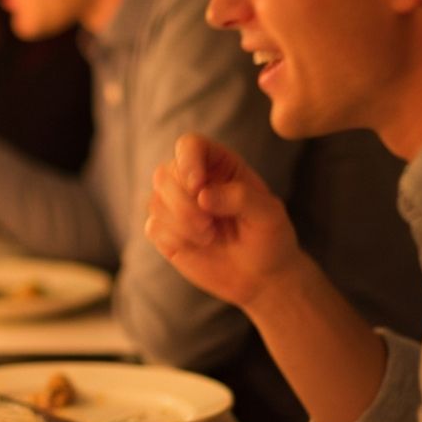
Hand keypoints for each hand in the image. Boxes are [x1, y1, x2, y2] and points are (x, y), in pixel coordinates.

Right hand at [146, 134, 299, 309]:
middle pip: (165, 173)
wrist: (260, 276)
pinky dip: (174, 238)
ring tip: (209, 237)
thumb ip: (241, 197)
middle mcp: (191, 180)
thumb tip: (202, 195)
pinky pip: (153, 227)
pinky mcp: (164, 231)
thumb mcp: (269, 214)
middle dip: (183, 203)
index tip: (198, 187)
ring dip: (181, 223)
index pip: (189, 145)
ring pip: (155, 201)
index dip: (187, 161)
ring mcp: (174, 206)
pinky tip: (197, 246)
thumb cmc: (268, 237)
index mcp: (218, 164)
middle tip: (209, 226)